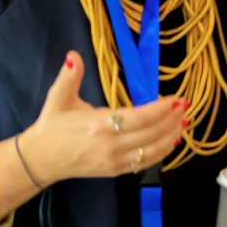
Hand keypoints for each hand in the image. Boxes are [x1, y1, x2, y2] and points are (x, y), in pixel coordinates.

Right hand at [18, 52, 186, 185]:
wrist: (41, 159)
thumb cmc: (52, 126)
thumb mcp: (58, 99)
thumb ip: (69, 77)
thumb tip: (74, 56)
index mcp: (99, 125)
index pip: (140, 117)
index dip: (162, 109)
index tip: (178, 99)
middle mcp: (111, 145)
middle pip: (151, 134)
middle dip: (172, 120)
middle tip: (185, 106)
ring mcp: (115, 161)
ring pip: (152, 151)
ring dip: (171, 136)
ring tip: (184, 122)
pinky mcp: (116, 171)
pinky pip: (144, 163)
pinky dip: (162, 153)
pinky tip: (172, 141)